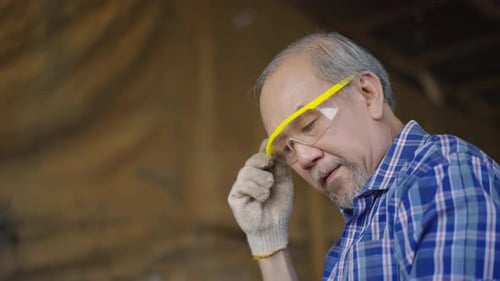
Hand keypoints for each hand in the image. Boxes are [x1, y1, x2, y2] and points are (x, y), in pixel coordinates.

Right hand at [228, 140, 293, 256]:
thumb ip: (280, 166)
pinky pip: (242, 185)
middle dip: (261, 160)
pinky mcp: (234, 196)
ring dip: (261, 178)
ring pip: (246, 171)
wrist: (274, 226)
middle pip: (251, 161)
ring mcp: (240, 187)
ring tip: (268, 188)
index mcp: (261, 174)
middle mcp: (249, 178)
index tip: (268, 142)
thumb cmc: (280, 206)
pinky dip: (255, 189)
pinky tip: (262, 197)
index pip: (259, 158)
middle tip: (270, 165)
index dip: (263, 150)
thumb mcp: (284, 182)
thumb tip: (275, 147)